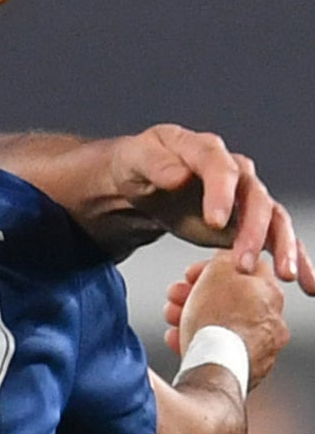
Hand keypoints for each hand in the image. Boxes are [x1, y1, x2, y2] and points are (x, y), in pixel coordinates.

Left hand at [99, 124, 310, 291]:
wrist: (144, 182)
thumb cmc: (139, 166)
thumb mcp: (136, 159)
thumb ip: (155, 165)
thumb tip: (179, 177)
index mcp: (205, 151)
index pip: (220, 168)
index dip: (221, 194)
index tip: (215, 222)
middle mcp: (235, 173)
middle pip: (255, 198)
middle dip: (253, 231)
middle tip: (243, 262)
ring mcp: (246, 197)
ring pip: (275, 220)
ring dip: (283, 248)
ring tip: (284, 275)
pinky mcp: (249, 222)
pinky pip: (278, 239)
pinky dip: (296, 259)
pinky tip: (306, 282)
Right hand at [166, 255, 289, 385]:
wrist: (215, 370)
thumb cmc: (217, 321)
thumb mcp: (218, 270)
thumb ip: (225, 257)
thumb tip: (227, 253)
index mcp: (270, 293)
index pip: (243, 270)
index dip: (211, 267)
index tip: (190, 274)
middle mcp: (272, 321)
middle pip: (229, 299)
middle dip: (197, 296)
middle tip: (176, 298)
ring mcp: (261, 348)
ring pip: (221, 325)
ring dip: (193, 319)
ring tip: (173, 322)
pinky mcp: (245, 370)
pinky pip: (218, 349)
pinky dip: (198, 342)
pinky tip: (180, 341)